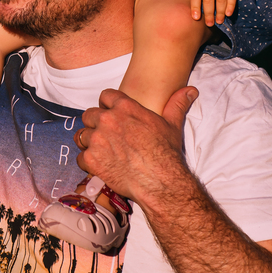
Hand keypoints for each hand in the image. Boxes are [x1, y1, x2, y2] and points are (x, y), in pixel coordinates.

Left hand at [74, 87, 198, 205]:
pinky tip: (100, 165)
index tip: (111, 113)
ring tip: (101, 150)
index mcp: (125, 108)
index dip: (107, 104)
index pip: (105, 95)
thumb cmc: (167, 153)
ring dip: (89, 142)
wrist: (160, 182)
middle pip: (89, 115)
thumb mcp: (173, 125)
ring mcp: (97, 139)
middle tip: (106, 135)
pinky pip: (80, 156)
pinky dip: (88, 162)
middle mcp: (107, 120)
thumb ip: (177, 104)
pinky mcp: (91, 159)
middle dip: (95, 124)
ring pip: (82, 135)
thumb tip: (191, 90)